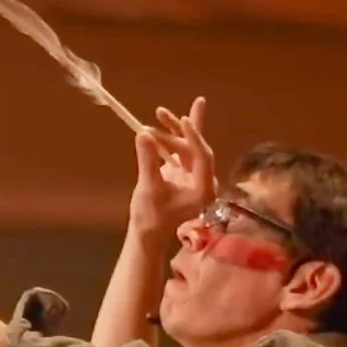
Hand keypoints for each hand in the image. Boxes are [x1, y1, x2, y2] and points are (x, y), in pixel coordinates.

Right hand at [129, 96, 215, 241]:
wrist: (146, 234)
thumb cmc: (150, 217)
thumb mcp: (148, 188)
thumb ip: (148, 160)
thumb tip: (143, 133)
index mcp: (203, 188)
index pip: (203, 156)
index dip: (194, 137)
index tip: (182, 120)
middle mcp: (202, 180)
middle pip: (195, 148)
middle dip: (179, 130)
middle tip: (162, 112)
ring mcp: (192, 177)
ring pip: (187, 148)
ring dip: (172, 132)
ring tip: (159, 112)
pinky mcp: (182, 175)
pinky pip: (179, 152)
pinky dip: (169, 140)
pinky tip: (162, 125)